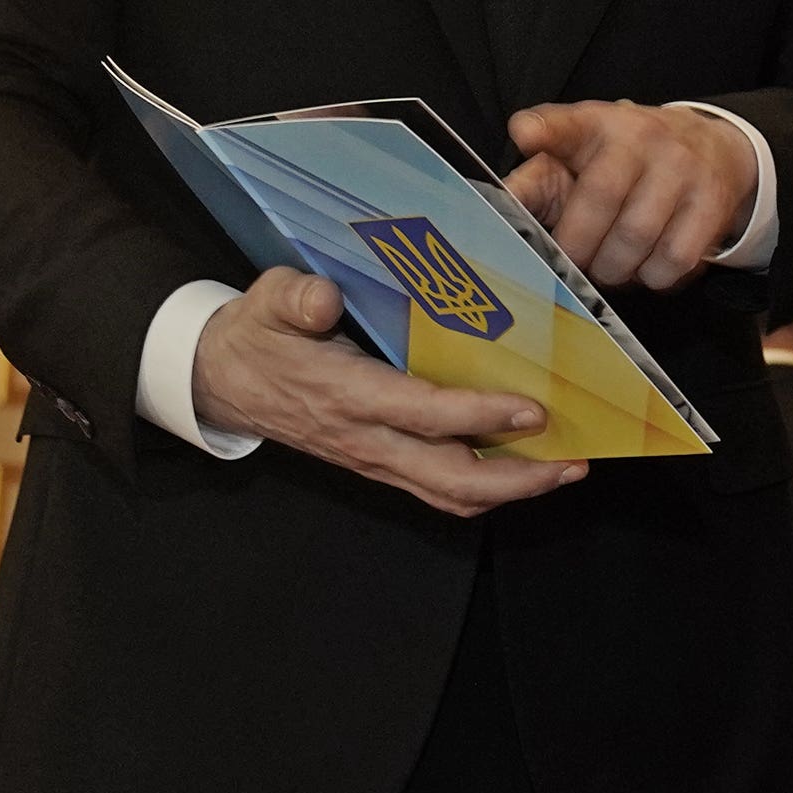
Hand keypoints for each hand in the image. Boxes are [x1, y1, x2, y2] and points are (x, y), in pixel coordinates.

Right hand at [187, 268, 583, 519]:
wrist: (221, 381)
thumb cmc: (256, 336)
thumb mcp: (266, 302)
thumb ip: (295, 298)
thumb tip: (323, 298)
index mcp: (345, 395)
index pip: (423, 414)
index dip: (481, 416)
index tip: (533, 409)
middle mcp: (366, 439)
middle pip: (451, 480)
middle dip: (517, 479)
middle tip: (571, 461)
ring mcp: (374, 458)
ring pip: (449, 495)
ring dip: (510, 491)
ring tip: (561, 469)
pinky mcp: (379, 464)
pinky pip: (438, 490)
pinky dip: (485, 486)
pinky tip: (519, 467)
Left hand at [503, 101, 756, 289]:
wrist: (711, 150)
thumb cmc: (624, 164)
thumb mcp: (579, 159)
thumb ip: (535, 182)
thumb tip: (493, 205)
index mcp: (595, 125)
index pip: (566, 123)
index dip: (545, 130)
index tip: (524, 136)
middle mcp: (640, 136)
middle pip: (601, 198)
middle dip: (579, 246)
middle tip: (576, 261)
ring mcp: (681, 165)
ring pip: (637, 236)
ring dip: (616, 267)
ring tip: (612, 265)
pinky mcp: (711, 199)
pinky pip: (674, 258)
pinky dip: (654, 276)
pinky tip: (648, 264)